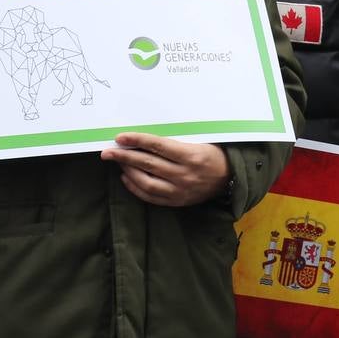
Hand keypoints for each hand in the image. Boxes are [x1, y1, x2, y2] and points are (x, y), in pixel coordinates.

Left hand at [100, 133, 230, 206]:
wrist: (231, 178)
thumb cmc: (212, 153)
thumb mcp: (199, 141)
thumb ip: (174, 140)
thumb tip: (143, 135)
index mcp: (191, 156)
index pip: (158, 146)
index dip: (137, 141)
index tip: (120, 137)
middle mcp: (185, 175)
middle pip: (148, 164)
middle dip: (124, 156)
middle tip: (107, 152)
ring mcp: (180, 191)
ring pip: (147, 182)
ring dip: (128, 171)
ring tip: (117, 162)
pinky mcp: (178, 202)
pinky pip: (151, 197)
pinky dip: (136, 188)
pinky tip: (126, 177)